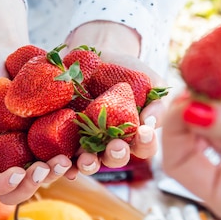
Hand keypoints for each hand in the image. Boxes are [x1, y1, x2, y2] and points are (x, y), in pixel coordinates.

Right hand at [0, 45, 74, 204]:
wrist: (11, 54)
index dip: (0, 184)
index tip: (16, 173)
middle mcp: (7, 157)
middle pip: (17, 189)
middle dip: (32, 185)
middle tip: (44, 168)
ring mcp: (30, 150)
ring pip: (43, 177)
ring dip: (55, 175)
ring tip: (65, 161)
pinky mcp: (51, 138)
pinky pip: (63, 156)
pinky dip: (74, 161)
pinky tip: (82, 155)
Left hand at [66, 21, 166, 171]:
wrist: (95, 56)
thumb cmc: (127, 70)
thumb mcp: (148, 81)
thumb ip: (157, 101)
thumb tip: (150, 123)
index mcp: (133, 134)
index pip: (144, 146)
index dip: (146, 142)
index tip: (144, 131)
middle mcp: (110, 143)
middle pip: (115, 158)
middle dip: (116, 155)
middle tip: (115, 146)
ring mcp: (87, 142)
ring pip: (90, 161)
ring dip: (89, 164)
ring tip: (87, 159)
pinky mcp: (64, 135)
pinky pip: (63, 154)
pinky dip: (64, 162)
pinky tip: (64, 162)